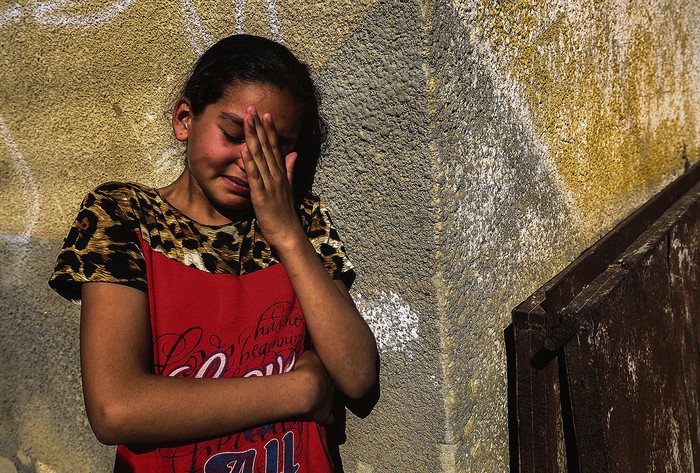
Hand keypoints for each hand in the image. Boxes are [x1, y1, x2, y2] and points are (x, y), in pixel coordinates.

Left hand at [240, 106, 304, 249]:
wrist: (288, 233)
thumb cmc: (285, 213)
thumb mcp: (289, 188)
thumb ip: (290, 169)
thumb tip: (294, 153)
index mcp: (281, 173)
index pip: (275, 147)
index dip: (270, 130)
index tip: (265, 114)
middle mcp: (276, 175)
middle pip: (267, 147)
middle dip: (259, 127)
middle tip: (253, 109)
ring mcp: (270, 184)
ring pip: (260, 157)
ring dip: (253, 138)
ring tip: (247, 121)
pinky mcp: (261, 195)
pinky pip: (254, 176)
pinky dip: (249, 162)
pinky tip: (244, 149)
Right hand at [293, 349, 334, 424]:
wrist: (305, 388)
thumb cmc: (305, 369)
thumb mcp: (309, 353)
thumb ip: (315, 353)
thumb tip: (317, 351)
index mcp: (330, 372)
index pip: (333, 371)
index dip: (327, 372)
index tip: (322, 371)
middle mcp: (333, 386)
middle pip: (333, 385)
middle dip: (329, 385)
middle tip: (321, 384)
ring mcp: (330, 401)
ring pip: (332, 400)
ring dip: (329, 400)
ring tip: (323, 400)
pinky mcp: (324, 414)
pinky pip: (330, 419)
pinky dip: (330, 419)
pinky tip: (331, 420)